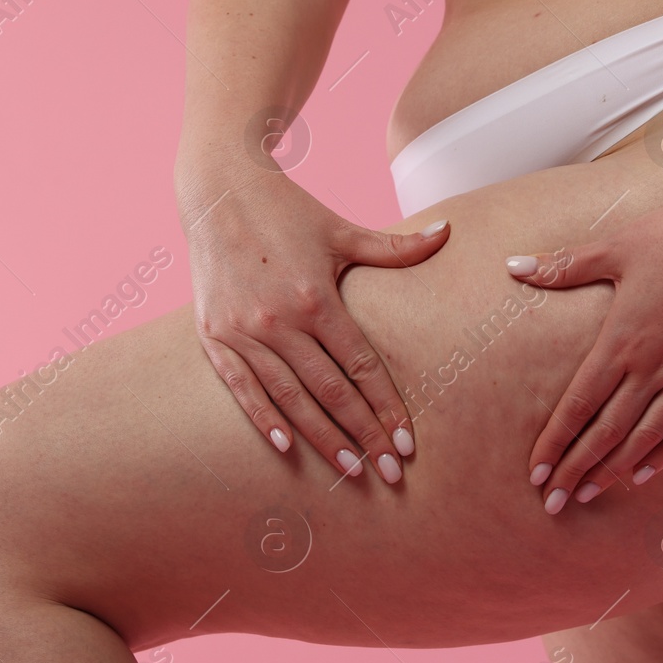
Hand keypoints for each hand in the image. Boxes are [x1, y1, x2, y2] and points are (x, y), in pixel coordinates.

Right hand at [181, 172, 449, 482]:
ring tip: (350, 469)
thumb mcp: (342, 229)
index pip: (360, 367)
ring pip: (289, 398)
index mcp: (315, 298)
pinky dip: (263, 418)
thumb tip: (448, 231)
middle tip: (390, 473)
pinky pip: (241, 387)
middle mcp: (278, 321)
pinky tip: (287, 447)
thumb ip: (394, 247)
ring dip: (322, 437)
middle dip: (363, 436)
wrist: (218, 189)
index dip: (386, 407)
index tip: (407, 441)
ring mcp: (242, 331)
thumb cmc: (287, 209)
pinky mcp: (213, 335)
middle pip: (330, 392)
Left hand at [504, 189, 662, 513]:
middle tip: (552, 503)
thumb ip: (564, 265)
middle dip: (575, 470)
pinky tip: (644, 474)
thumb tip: (512, 265)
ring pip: (645, 437)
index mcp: (621, 339)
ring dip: (614, 470)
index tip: (535, 473)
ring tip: (589, 494)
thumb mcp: (617, 247)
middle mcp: (653, 366)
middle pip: (605, 432)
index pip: (577, 405)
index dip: (554, 442)